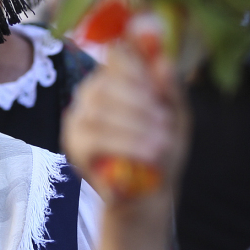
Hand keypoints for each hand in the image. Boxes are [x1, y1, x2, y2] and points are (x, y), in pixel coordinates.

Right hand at [62, 40, 189, 207]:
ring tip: (161, 142)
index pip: (115, 56)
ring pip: (97, 110)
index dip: (133, 61)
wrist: (149, 193)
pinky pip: (94, 138)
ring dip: (134, 125)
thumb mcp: (176, 118)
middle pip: (102, 84)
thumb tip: (164, 60)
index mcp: (116, 82)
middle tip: (164, 122)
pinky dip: (125, 143)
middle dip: (137, 101)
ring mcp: (78, 121)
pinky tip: (148, 152)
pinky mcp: (74, 147)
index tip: (157, 80)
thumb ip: (170, 90)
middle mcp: (91, 96)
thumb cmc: (161, 150)